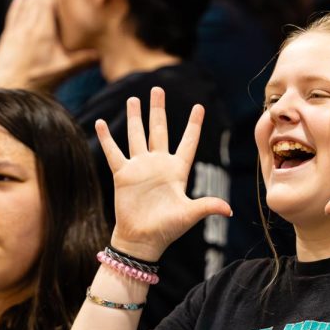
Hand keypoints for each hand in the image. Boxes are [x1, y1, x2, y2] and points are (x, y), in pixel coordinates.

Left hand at [0, 0, 98, 90]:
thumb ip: (84, 61)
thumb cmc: (38, 81)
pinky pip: (12, 16)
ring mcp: (16, 32)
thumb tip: (102, 54)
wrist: (10, 90)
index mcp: (43, 31)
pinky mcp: (7, 39)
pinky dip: (16, 5)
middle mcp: (28, 27)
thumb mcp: (65, 70)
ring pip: (24, 6)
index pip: (48, 2)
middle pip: (36, 0)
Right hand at [98, 87, 232, 260]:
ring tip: (133, 99)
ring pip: (137, 135)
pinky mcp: (123, 175)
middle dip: (158, 110)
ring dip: (135, 117)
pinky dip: (107, 138)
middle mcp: (159, 165)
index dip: (194, 125)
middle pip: (159, 130)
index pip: (188, 143)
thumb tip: (229, 210)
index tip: (200, 107)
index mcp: (177, 171)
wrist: (142, 240)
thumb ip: (207, 206)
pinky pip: (114, 152)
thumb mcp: (189, 215)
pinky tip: (101, 122)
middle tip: (158, 89)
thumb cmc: (167, 229)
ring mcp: (140, 168)